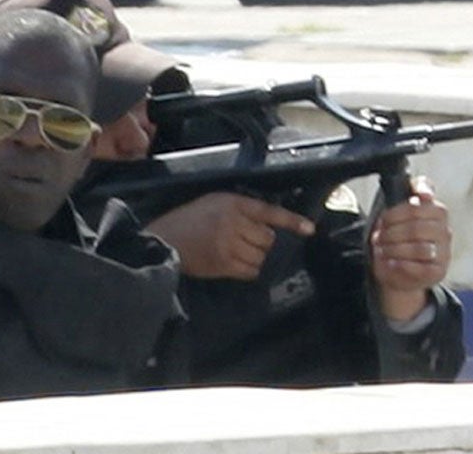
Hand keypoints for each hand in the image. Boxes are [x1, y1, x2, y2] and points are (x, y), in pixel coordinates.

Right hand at [147, 192, 314, 281]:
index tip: (310, 229)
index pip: (270, 211)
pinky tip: (238, 264)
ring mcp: (229, 245)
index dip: (292, 221)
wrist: (162, 240)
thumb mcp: (215, 202)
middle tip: (247, 240)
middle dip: (263, 241)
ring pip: (261, 256)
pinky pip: (250, 271)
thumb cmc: (189, 219)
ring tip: (239, 251)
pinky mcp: (222, 265)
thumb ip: (240, 209)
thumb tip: (266, 222)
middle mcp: (234, 223)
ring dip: (256, 256)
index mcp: (233, 204)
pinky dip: (249, 269)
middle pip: (268, 238)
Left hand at [370, 175, 452, 322]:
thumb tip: (425, 193)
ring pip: (418, 248)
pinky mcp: (439, 270)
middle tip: (377, 238)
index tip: (384, 219)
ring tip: (382, 251)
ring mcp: (444, 251)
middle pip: (415, 227)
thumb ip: (410, 194)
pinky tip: (391, 263)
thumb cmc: (401, 238)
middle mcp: (444, 229)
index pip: (419, 206)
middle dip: (391, 233)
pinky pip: (420, 268)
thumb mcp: (400, 214)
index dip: (398, 212)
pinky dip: (402, 266)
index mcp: (437, 211)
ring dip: (394, 250)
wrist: (401, 271)